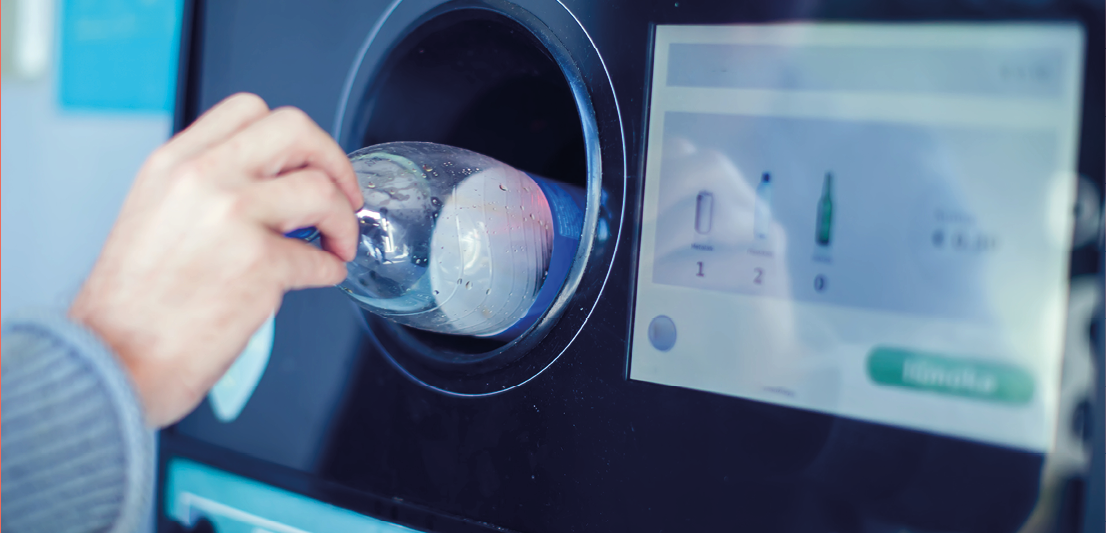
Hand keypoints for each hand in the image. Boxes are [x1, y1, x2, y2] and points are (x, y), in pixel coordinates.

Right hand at [69, 93, 362, 427]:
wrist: (113, 359)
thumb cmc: (132, 304)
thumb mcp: (154, 214)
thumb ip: (204, 187)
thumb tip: (268, 183)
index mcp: (174, 162)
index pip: (250, 110)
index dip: (296, 137)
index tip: (310, 163)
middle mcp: (204, 178)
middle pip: (296, 130)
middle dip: (335, 161)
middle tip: (346, 194)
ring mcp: (234, 217)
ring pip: (322, 190)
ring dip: (344, 221)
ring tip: (339, 244)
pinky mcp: (261, 264)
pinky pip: (321, 258)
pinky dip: (331, 270)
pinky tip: (320, 277)